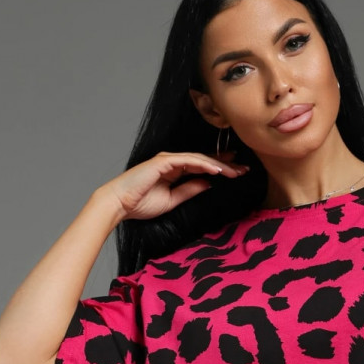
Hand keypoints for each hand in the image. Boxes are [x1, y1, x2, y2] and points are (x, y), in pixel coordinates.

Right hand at [98, 149, 248, 222]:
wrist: (119, 204)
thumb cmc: (140, 203)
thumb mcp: (173, 200)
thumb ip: (189, 190)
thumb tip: (208, 184)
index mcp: (174, 170)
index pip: (201, 167)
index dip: (219, 168)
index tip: (237, 172)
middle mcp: (172, 161)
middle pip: (204, 160)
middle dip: (225, 164)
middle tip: (244, 168)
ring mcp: (167, 159)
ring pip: (199, 159)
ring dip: (218, 164)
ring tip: (234, 171)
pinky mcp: (163, 161)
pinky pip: (188, 161)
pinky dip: (203, 164)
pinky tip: (216, 170)